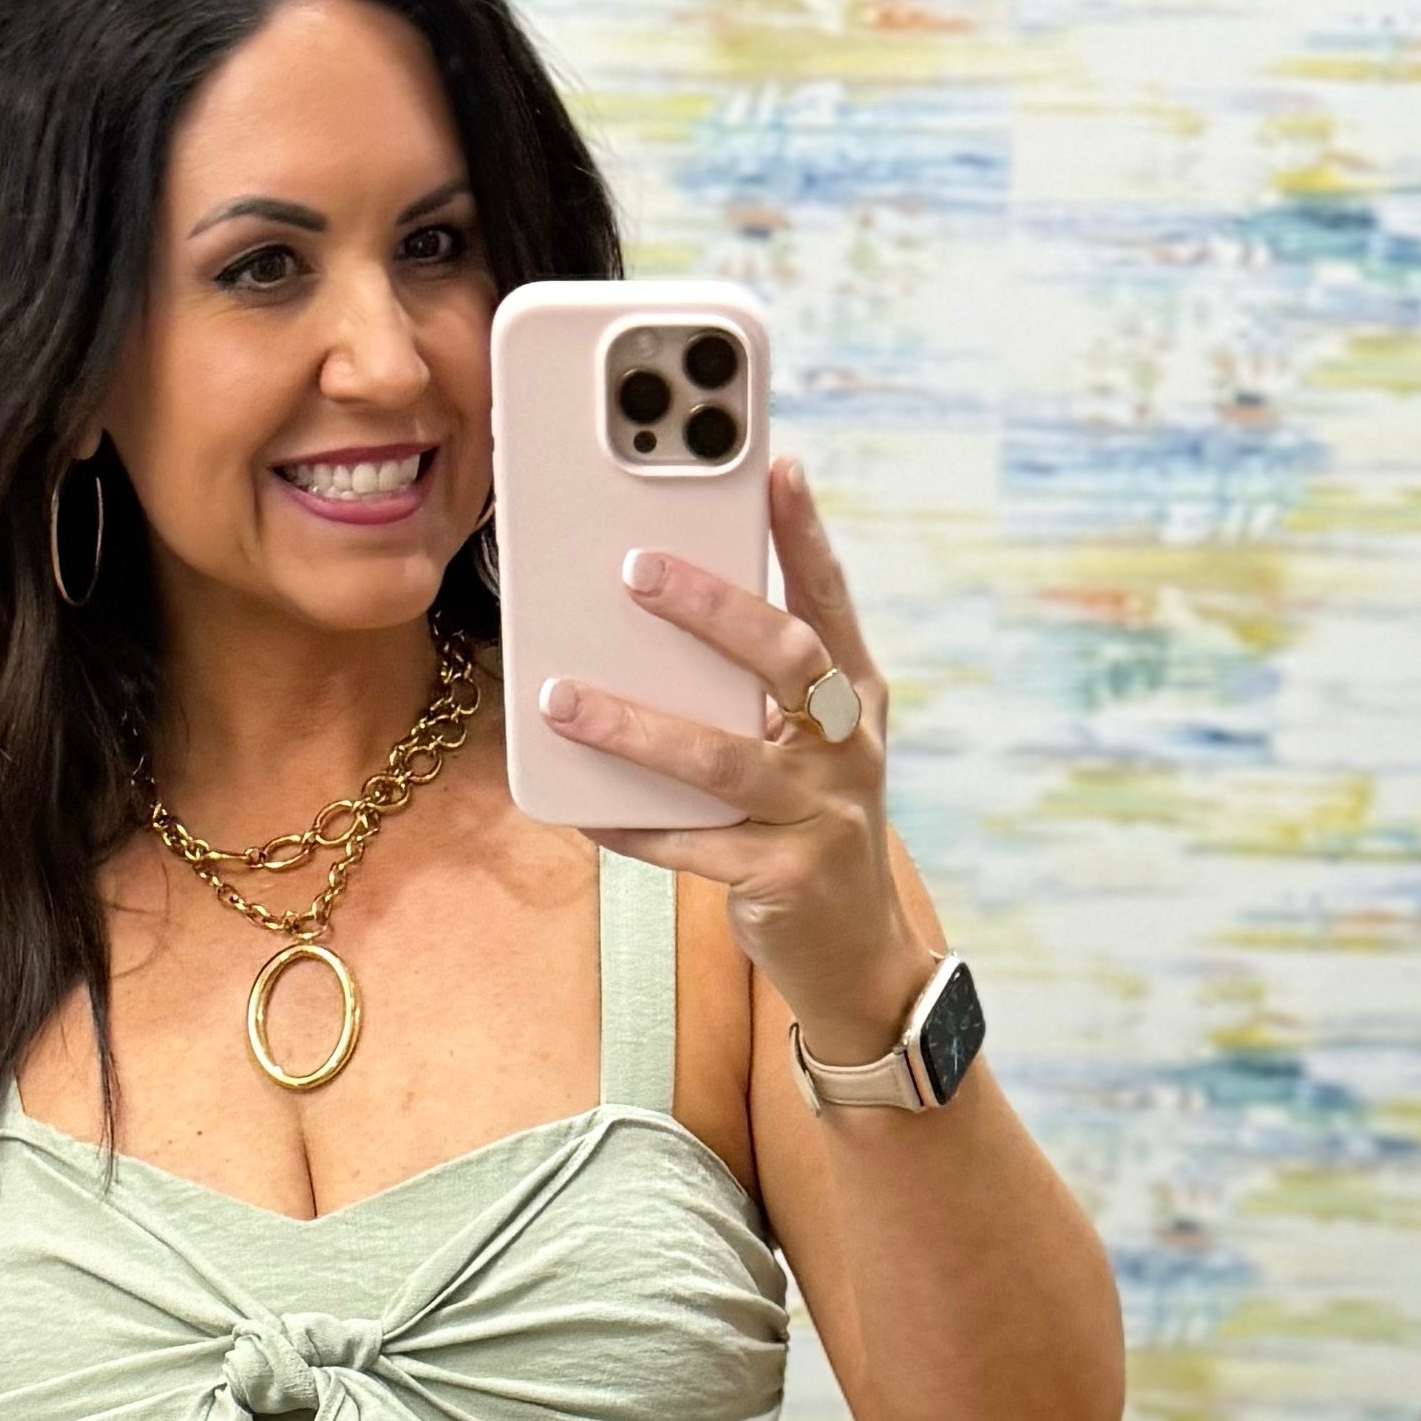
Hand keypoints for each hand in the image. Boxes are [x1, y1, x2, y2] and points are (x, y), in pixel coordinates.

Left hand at [536, 457, 928, 1071]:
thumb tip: (649, 629)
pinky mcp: (783, 880)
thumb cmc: (808, 830)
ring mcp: (822, 815)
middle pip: (784, 659)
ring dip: (635, 725)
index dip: (805, 534)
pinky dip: (631, 824)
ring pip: (721, 758)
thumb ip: (751, 696)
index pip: (830, 601)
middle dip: (711, 608)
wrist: (855, 955)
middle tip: (637, 568)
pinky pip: (691, 845)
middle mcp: (847, 749)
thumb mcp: (802, 753)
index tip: (775, 466)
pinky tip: (581, 806)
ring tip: (564, 697)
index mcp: (854, 700)